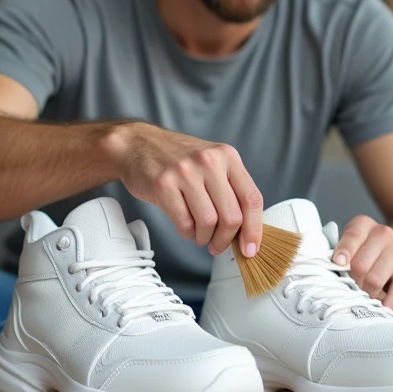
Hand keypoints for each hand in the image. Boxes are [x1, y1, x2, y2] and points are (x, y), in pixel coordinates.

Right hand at [102, 122, 263, 256]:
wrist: (138, 144)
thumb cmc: (177, 158)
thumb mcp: (212, 161)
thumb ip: (230, 188)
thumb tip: (247, 229)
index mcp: (227, 156)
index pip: (251, 198)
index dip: (254, 229)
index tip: (250, 248)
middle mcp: (209, 161)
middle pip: (231, 216)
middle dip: (226, 240)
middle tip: (217, 245)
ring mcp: (185, 172)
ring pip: (208, 222)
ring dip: (204, 237)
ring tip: (199, 234)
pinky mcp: (163, 185)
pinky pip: (184, 223)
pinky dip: (187, 233)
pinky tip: (185, 227)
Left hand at [332, 215, 392, 312]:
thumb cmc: (369, 248)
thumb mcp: (355, 241)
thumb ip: (341, 253)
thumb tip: (329, 276)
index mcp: (364, 224)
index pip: (352, 236)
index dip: (344, 251)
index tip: (338, 264)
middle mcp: (382, 234)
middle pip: (360, 265)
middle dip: (351, 283)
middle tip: (347, 291)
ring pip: (374, 281)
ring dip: (365, 295)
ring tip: (362, 298)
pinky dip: (385, 306)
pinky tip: (380, 310)